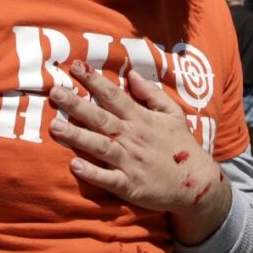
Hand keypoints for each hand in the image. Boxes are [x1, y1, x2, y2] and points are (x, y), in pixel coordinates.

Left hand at [47, 62, 230, 244]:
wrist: (198, 185)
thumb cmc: (180, 146)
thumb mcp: (173, 114)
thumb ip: (151, 94)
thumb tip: (132, 73)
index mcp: (141, 119)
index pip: (113, 95)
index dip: (94, 80)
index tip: (75, 66)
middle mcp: (132, 138)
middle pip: (100, 118)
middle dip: (76, 104)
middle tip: (54, 92)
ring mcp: (130, 162)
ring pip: (100, 146)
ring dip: (77, 136)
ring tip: (55, 127)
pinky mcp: (130, 186)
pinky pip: (108, 179)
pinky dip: (92, 172)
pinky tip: (74, 165)